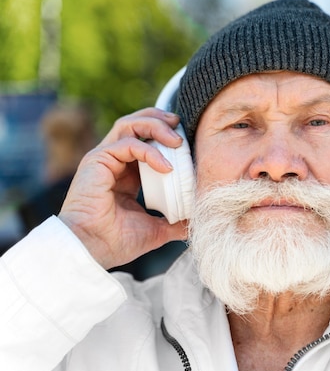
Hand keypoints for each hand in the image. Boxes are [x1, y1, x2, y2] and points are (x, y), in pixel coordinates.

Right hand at [58, 108, 187, 269]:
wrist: (92, 250)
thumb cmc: (116, 241)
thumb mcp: (156, 230)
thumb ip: (175, 222)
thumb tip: (197, 220)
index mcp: (126, 174)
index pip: (146, 142)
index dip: (165, 137)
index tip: (187, 143)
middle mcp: (113, 162)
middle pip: (136, 125)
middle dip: (159, 120)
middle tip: (180, 126)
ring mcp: (104, 159)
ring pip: (129, 125)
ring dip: (155, 126)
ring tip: (176, 141)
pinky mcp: (97, 160)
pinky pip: (127, 144)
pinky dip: (149, 151)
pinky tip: (166, 167)